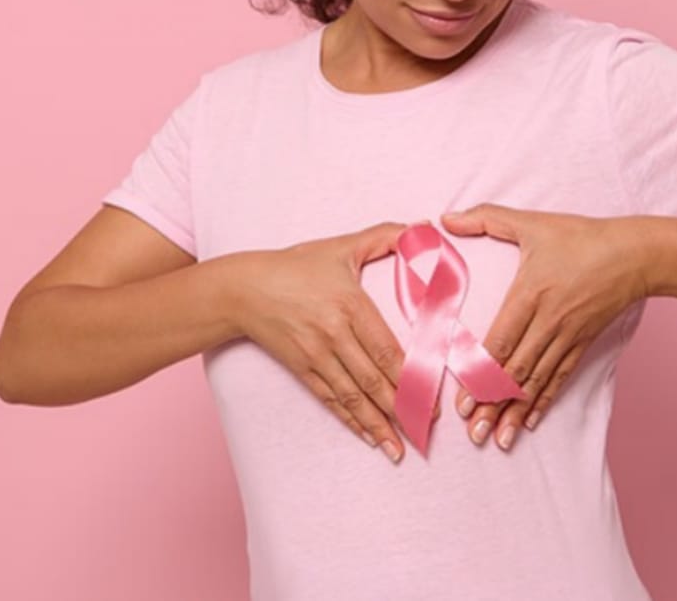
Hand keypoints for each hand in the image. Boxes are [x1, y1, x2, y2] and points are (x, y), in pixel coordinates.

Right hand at [227, 221, 437, 463]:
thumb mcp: (340, 247)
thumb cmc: (295, 266)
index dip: (411, 377)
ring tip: (399, 449)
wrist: (244, 288)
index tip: (432, 397)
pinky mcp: (301, 367)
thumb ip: (385, 235)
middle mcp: (334, 333)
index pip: (387, 348)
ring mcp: (316, 354)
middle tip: (425, 430)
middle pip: (374, 379)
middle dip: (401, 409)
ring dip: (377, 424)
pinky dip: (350, 420)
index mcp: (350, 304)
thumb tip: (424, 228)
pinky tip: (367, 436)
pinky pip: (330, 399)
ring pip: (353, 396)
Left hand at [439, 204, 648, 451]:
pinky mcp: (582, 342)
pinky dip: (544, 401)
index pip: (501, 341)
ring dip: (515, 412)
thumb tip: (446, 218)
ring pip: (536, 381)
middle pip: (516, 371)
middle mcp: (549, 322)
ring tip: (497, 439)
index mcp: (531, 294)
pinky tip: (530, 422)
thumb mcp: (532, 222)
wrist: (634, 253)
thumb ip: (487, 218)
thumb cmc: (580, 235)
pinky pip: (560, 378)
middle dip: (492, 405)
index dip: (481, 374)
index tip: (463, 400)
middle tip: (473, 433)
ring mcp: (568, 336)